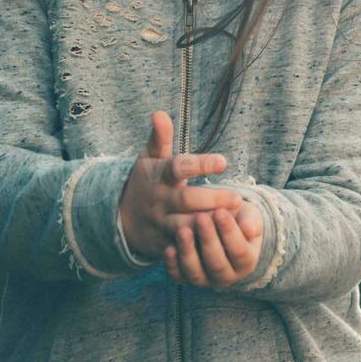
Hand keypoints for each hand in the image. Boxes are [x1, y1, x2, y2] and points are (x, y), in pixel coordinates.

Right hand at [118, 111, 242, 260]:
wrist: (123, 219)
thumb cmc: (147, 182)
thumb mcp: (150, 159)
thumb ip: (159, 138)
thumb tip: (159, 113)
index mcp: (158, 176)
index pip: (178, 168)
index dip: (200, 165)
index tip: (224, 162)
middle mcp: (160, 200)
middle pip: (185, 200)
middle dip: (211, 200)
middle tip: (237, 198)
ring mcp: (162, 224)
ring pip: (185, 227)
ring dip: (207, 226)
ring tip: (232, 221)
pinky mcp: (165, 245)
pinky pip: (184, 249)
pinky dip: (200, 247)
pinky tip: (221, 243)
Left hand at [164, 200, 263, 288]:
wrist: (217, 224)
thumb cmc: (236, 218)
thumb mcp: (248, 215)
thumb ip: (250, 221)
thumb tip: (249, 230)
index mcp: (246, 261)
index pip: (239, 251)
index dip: (230, 232)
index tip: (220, 211)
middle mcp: (227, 276)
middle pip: (217, 264)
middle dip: (208, 240)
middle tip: (201, 217)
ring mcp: (206, 280)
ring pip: (196, 273)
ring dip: (188, 253)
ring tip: (183, 231)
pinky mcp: (186, 278)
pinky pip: (178, 277)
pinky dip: (172, 265)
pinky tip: (169, 248)